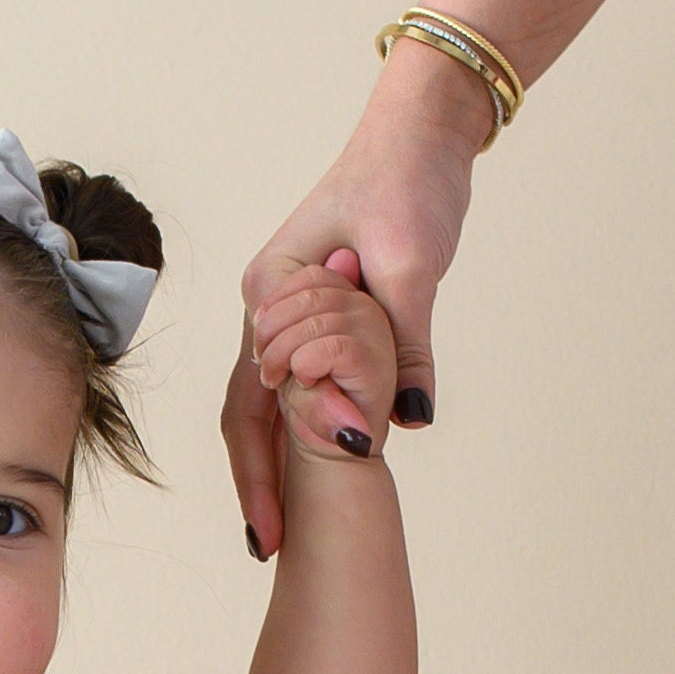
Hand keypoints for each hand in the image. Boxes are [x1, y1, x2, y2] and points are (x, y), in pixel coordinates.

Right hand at [223, 53, 486, 553]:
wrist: (426, 125)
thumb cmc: (409, 177)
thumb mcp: (412, 264)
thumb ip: (407, 344)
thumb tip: (411, 420)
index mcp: (272, 292)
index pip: (255, 400)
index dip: (267, 469)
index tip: (279, 528)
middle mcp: (267, 308)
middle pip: (248, 413)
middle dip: (258, 483)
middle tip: (268, 549)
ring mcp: (289, 311)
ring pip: (270, 404)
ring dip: (276, 465)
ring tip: (281, 529)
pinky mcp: (321, 311)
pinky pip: (301, 385)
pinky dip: (305, 431)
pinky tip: (314, 476)